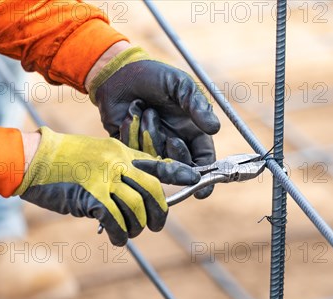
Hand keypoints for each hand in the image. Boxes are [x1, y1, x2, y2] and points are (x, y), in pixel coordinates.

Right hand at [15, 127, 200, 245]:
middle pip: (152, 191)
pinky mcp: (91, 197)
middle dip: (159, 212)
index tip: (195, 179)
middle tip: (156, 224)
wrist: (34, 159)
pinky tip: (118, 238)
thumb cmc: (66, 160)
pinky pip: (115, 220)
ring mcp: (105, 179)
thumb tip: (141, 192)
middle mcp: (118, 164)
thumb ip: (122, 168)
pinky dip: (119, 234)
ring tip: (131, 232)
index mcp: (122, 152)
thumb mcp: (100, 154)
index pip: (157, 163)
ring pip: (136, 208)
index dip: (178, 172)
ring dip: (137, 226)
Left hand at [86, 44, 218, 197]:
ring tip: (146, 109)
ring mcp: (152, 149)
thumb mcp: (180, 85)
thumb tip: (214, 129)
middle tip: (171, 140)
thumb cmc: (154, 76)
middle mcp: (174, 145)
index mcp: (193, 133)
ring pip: (155, 162)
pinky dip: (132, 133)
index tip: (202, 191)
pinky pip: (134, 154)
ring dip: (151, 134)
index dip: (205, 178)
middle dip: (176, 161)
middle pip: (180, 171)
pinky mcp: (130, 149)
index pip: (204, 162)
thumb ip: (197, 106)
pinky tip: (131, 113)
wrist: (118, 72)